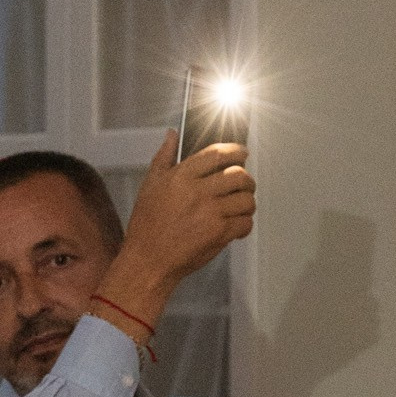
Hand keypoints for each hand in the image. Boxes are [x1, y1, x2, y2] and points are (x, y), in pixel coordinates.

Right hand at [95, 130, 255, 334]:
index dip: (236, 151)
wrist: (148, 261)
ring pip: (246, 199)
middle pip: (239, 174)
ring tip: (241, 208)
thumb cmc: (147, 227)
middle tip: (244, 185)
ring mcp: (210, 212)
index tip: (242, 153)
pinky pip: (245, 223)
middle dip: (247, 179)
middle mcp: (198, 191)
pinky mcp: (219, 233)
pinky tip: (236, 227)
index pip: (217, 153)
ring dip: (248, 203)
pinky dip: (245, 225)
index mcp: (181, 176)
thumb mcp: (150, 185)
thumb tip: (171, 135)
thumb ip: (164, 157)